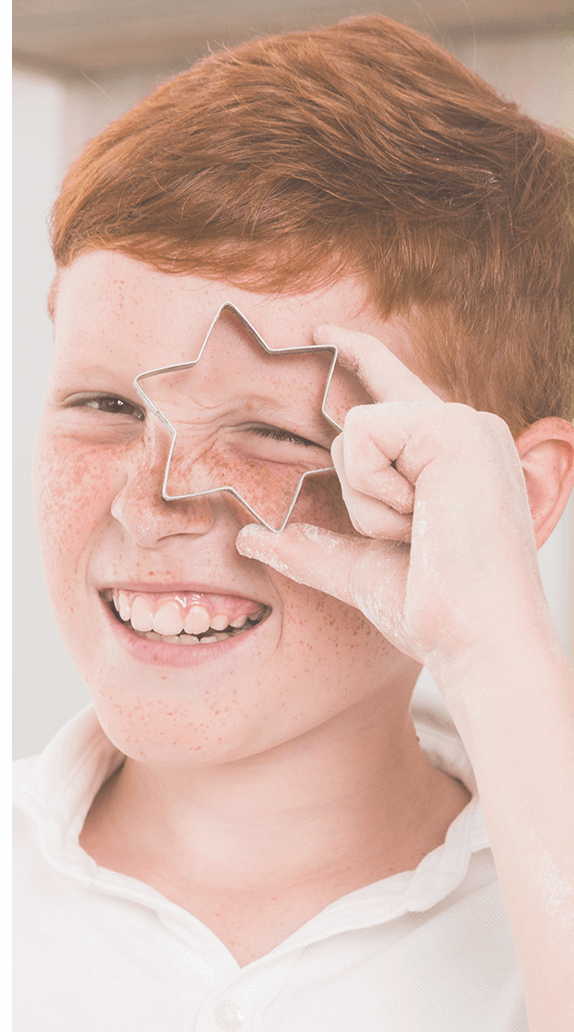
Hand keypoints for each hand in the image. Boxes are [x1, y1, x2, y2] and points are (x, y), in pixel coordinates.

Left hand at [236, 325, 546, 673]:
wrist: (474, 639)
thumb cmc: (434, 610)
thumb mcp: (360, 566)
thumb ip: (310, 545)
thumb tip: (251, 537)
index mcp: (451, 456)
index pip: (393, 389)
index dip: (359, 355)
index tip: (323, 331)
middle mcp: (462, 431)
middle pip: (357, 422)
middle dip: (363, 497)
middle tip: (417, 536)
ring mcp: (462, 425)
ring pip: (355, 431)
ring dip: (368, 501)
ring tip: (421, 534)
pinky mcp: (453, 429)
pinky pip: (364, 434)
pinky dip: (374, 489)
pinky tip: (421, 518)